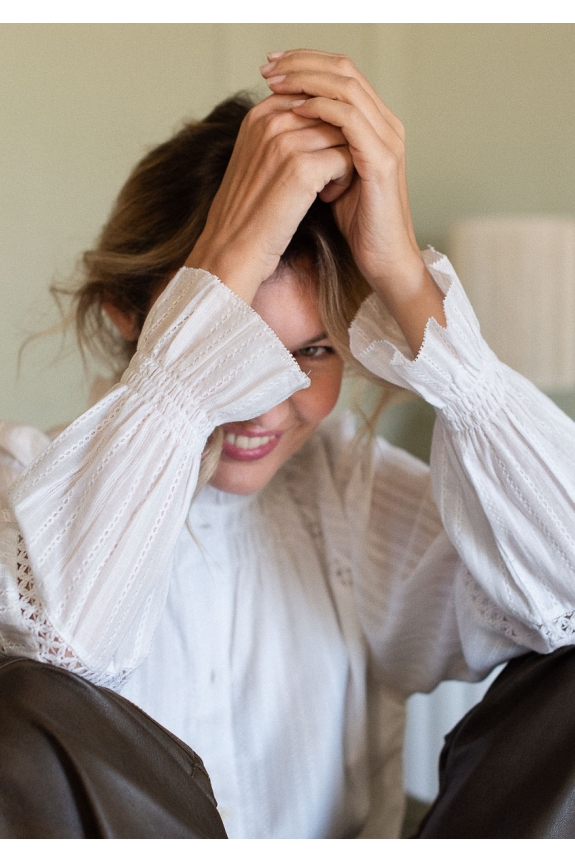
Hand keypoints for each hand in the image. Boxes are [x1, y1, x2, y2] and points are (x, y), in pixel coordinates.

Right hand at [186, 94, 352, 305]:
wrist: (233, 250)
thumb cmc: (248, 213)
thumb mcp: (255, 161)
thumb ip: (278, 134)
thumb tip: (315, 118)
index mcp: (258, 115)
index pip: (311, 96)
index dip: (325, 125)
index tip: (317, 157)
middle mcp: (271, 121)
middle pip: (330, 111)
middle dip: (338, 139)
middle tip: (328, 173)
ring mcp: (285, 143)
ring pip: (343, 132)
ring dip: (344, 159)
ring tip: (328, 187)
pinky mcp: (302, 169)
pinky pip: (346, 157)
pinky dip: (344, 178)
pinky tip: (329, 198)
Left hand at [261, 50, 445, 352]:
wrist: (381, 259)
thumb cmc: (356, 223)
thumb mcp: (330, 172)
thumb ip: (318, 145)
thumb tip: (285, 123)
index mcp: (374, 124)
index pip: (341, 73)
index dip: (305, 62)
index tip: (270, 66)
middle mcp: (386, 124)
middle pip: (344, 69)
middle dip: (302, 63)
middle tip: (268, 65)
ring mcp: (387, 139)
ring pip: (347, 86)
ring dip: (307, 80)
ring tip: (276, 84)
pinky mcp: (382, 160)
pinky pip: (349, 119)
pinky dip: (321, 109)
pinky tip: (295, 112)